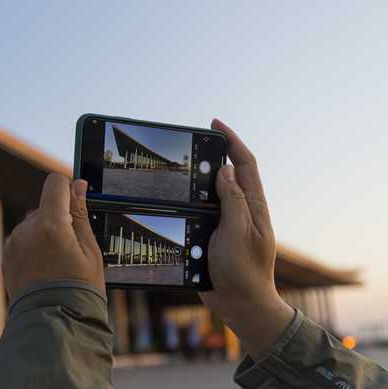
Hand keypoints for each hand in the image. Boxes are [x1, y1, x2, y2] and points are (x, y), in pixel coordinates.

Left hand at [2, 174, 104, 299]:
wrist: (53, 324)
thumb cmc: (79, 289)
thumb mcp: (89, 250)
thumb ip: (80, 214)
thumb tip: (78, 185)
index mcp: (50, 224)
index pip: (55, 183)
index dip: (68, 189)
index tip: (77, 205)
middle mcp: (26, 229)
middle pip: (45, 206)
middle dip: (59, 219)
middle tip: (72, 250)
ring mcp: (13, 243)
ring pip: (34, 224)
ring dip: (46, 234)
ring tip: (58, 265)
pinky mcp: (6, 256)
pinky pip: (23, 240)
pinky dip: (34, 248)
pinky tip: (45, 270)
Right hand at [199, 119, 293, 359]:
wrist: (239, 304)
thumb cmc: (245, 271)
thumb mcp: (239, 233)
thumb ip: (233, 201)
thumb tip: (226, 169)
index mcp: (254, 206)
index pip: (245, 164)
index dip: (232, 141)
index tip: (214, 124)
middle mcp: (241, 211)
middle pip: (228, 174)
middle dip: (214, 154)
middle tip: (192, 142)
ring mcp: (227, 223)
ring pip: (211, 192)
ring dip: (198, 178)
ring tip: (179, 167)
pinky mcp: (213, 236)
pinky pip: (200, 212)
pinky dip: (190, 201)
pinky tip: (174, 198)